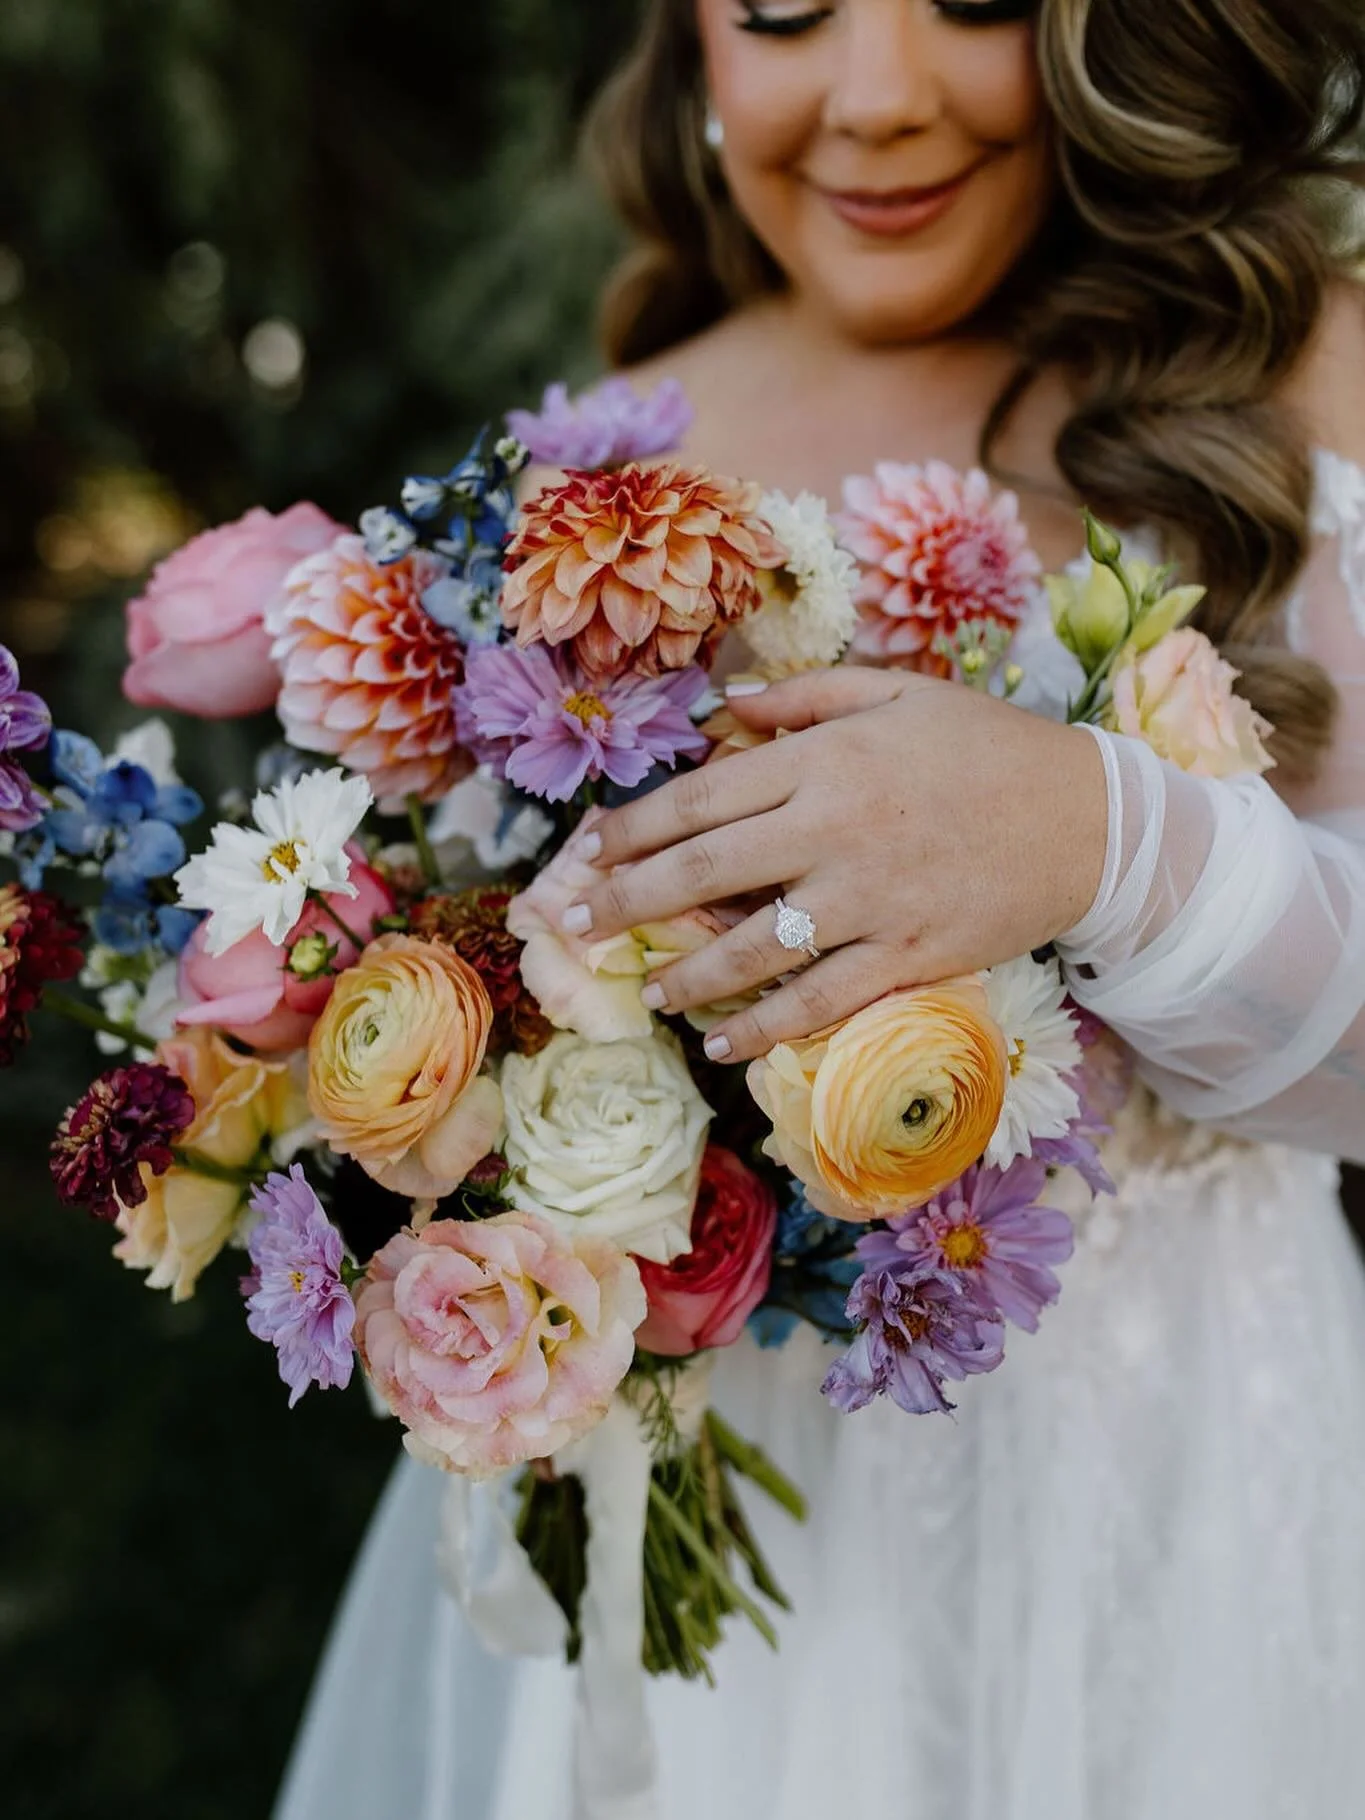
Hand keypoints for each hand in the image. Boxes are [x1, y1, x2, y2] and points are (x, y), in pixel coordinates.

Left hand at [568, 668, 1108, 1062]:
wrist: (1090, 819)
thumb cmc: (987, 747)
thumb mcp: (897, 693)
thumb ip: (804, 697)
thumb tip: (724, 709)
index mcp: (825, 761)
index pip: (701, 798)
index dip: (633, 829)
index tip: (588, 851)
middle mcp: (835, 831)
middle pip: (703, 872)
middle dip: (626, 902)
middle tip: (574, 927)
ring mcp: (871, 902)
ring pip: (753, 947)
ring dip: (687, 976)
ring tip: (647, 993)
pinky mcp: (908, 957)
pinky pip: (821, 1000)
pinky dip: (765, 1026)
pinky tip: (722, 1042)